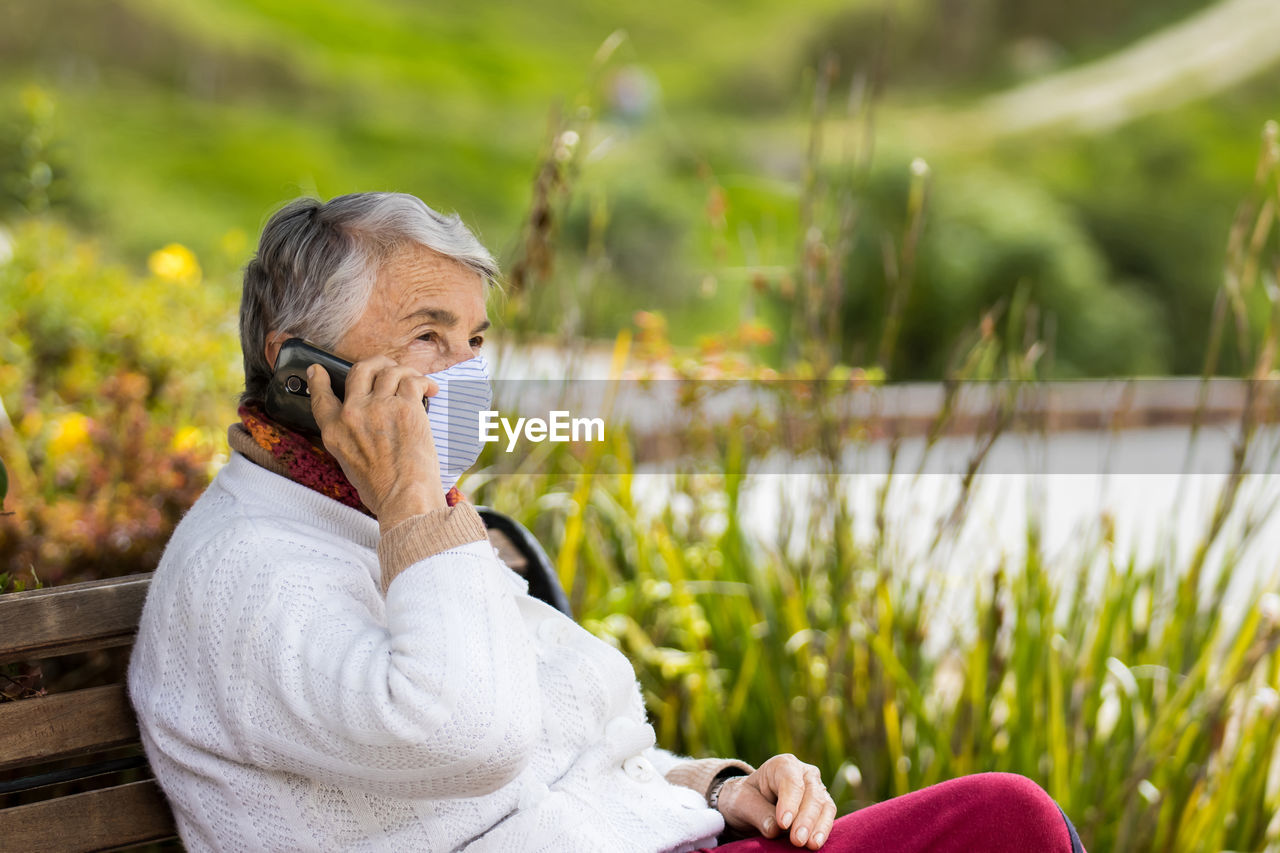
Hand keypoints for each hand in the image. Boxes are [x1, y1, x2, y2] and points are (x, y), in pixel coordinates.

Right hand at [307, 356, 444, 527]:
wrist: (405, 499)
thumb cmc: (382, 491)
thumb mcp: (349, 465)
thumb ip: (350, 440)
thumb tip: (363, 430)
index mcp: (334, 432)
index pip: (321, 398)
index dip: (319, 380)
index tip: (319, 371)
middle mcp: (352, 414)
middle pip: (360, 371)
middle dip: (376, 364)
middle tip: (388, 367)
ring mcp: (379, 407)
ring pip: (389, 371)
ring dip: (404, 371)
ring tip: (416, 380)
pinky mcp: (406, 407)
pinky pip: (413, 381)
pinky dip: (423, 381)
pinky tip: (429, 389)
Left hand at [716, 754, 836, 849]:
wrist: (750, 805)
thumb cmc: (745, 799)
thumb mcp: (741, 802)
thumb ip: (757, 812)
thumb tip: (775, 829)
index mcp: (782, 765)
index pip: (790, 781)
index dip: (789, 802)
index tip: (783, 823)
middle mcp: (804, 774)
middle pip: (811, 793)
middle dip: (806, 818)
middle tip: (797, 840)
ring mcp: (816, 790)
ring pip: (824, 805)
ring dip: (818, 826)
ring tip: (811, 845)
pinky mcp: (822, 807)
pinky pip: (828, 817)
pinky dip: (823, 830)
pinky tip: (816, 843)